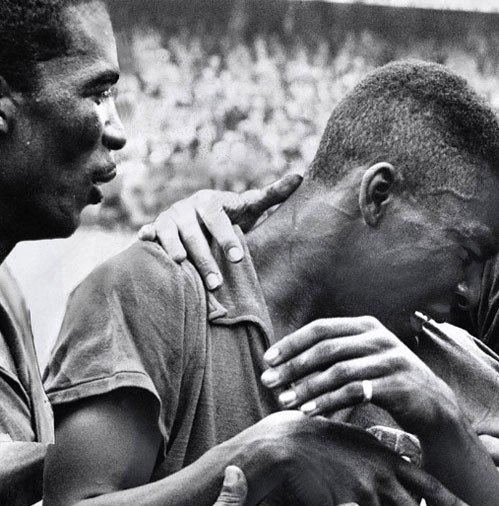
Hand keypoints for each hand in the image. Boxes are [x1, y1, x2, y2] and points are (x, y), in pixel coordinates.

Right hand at [138, 174, 300, 289]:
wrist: (200, 218)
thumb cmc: (231, 216)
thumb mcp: (250, 206)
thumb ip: (273, 195)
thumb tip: (300, 176)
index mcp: (210, 201)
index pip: (217, 218)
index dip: (227, 237)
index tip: (237, 258)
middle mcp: (186, 207)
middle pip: (193, 233)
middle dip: (205, 258)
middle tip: (217, 283)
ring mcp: (168, 218)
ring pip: (170, 236)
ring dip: (176, 253)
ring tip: (184, 270)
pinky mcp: (155, 229)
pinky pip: (150, 234)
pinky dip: (147, 238)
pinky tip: (146, 243)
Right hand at [233, 411, 473, 505]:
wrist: (295, 442)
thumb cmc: (326, 442)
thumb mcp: (362, 443)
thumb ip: (382, 458)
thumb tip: (399, 467)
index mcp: (391, 459)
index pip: (430, 484)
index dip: (451, 503)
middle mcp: (385, 473)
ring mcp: (368, 487)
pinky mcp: (349, 499)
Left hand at [260, 317, 460, 432]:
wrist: (433, 404)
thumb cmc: (388, 382)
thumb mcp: (365, 359)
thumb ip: (335, 355)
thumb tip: (288, 364)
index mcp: (367, 326)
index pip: (321, 328)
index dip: (292, 343)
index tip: (268, 360)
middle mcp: (378, 338)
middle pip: (326, 348)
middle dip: (293, 366)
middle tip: (268, 382)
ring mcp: (389, 359)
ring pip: (338, 370)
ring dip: (307, 387)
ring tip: (285, 402)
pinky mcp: (395, 383)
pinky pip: (354, 392)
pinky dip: (328, 402)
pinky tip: (311, 413)